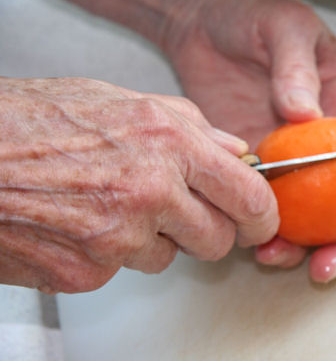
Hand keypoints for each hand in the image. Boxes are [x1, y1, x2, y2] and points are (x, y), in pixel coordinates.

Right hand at [0, 77, 277, 292]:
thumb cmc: (35, 120)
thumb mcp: (122, 100)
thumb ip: (190, 126)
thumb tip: (234, 151)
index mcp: (167, 142)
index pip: (247, 194)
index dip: (262, 214)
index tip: (261, 220)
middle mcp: (150, 192)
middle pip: (217, 240)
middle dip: (207, 230)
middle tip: (183, 213)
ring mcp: (118, 239)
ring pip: (169, 258)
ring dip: (153, 239)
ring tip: (111, 204)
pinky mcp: (87, 273)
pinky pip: (123, 270)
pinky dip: (111, 253)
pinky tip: (82, 221)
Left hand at [163, 0, 335, 282]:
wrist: (204, 22)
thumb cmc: (256, 15)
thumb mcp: (285, 29)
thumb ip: (298, 69)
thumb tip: (305, 116)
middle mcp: (328, 146)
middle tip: (325, 267)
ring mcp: (291, 162)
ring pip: (310, 219)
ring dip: (301, 248)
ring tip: (276, 257)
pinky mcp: (256, 167)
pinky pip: (266, 208)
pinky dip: (263, 230)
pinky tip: (250, 240)